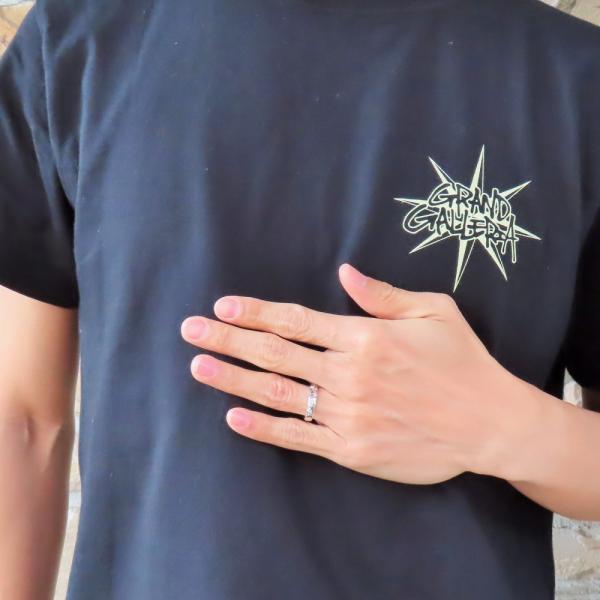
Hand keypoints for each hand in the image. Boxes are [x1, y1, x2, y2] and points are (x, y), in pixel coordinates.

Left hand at [180, 264, 533, 484]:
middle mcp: (349, 373)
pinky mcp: (351, 449)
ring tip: (198, 366)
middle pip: (275, 353)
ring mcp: (347, 413)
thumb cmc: (462, 361)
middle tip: (191, 330)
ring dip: (233, 378)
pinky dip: (262, 428)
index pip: (295, 320)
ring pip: (277, 393)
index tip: (222, 307)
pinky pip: (297, 436)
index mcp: (364, 336)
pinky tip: (233, 416)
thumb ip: (382, 294)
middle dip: (228, 339)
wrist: (487, 422)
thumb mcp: (433, 311)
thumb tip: (344, 271)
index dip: (255, 313)